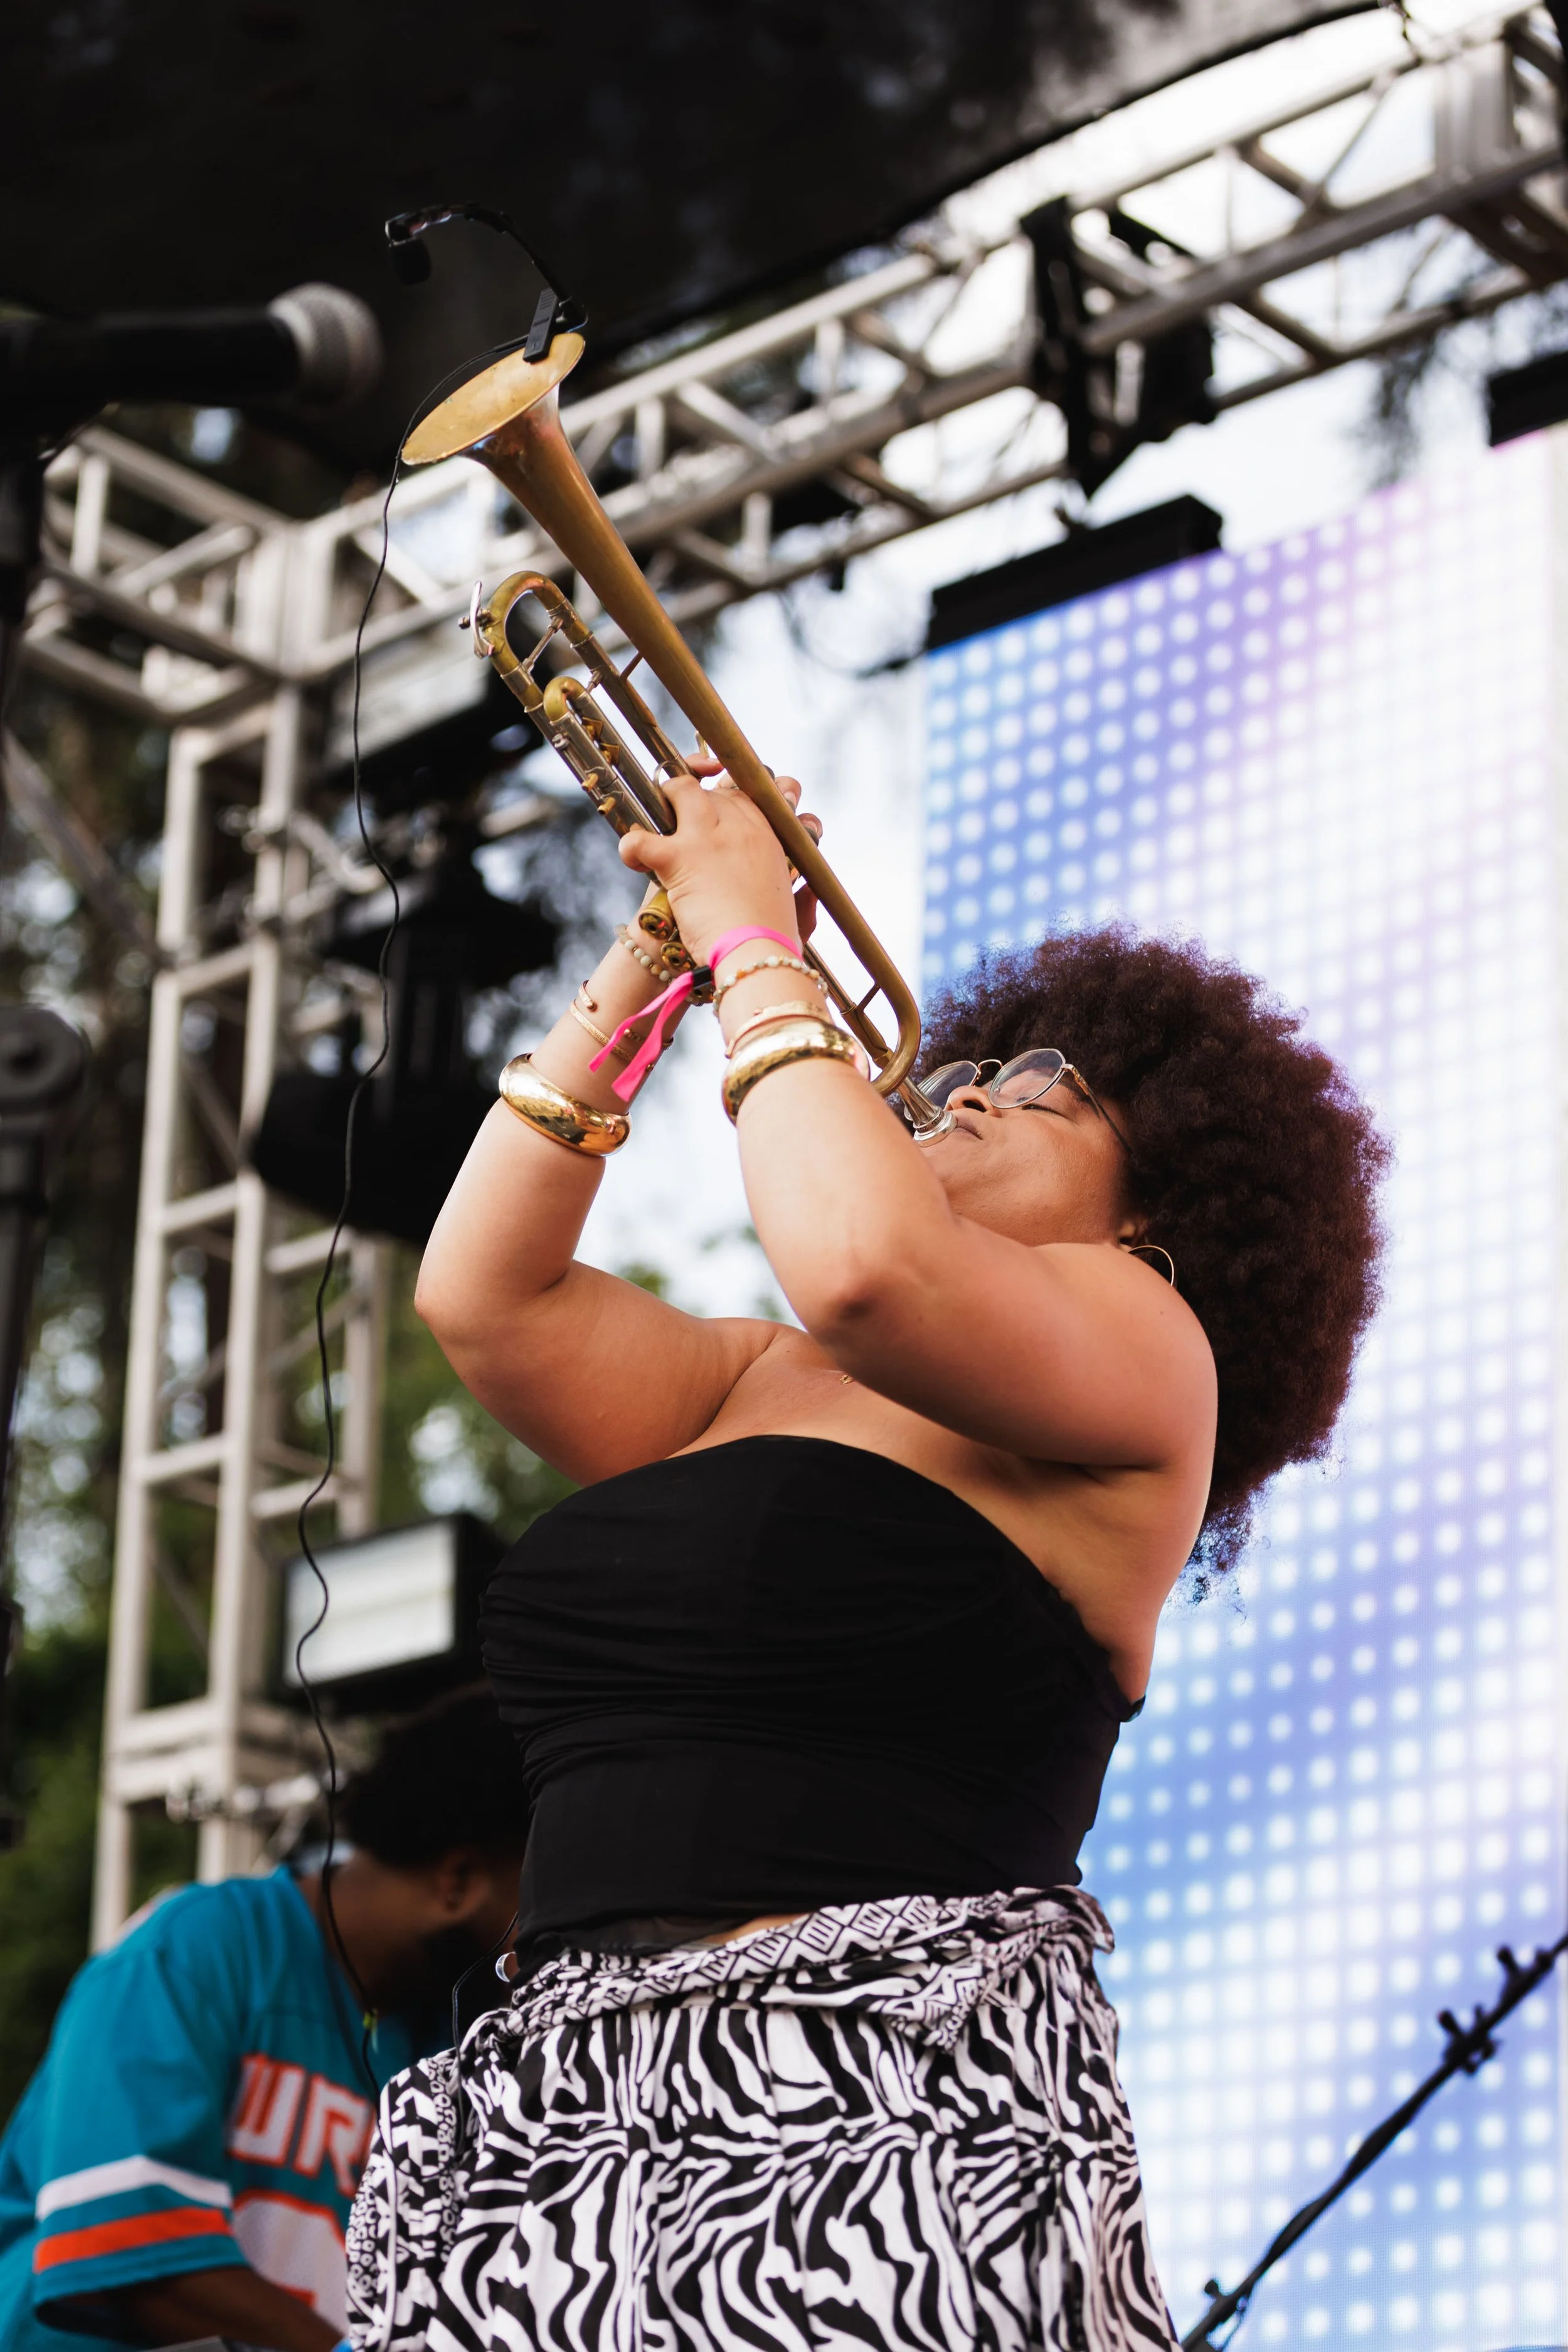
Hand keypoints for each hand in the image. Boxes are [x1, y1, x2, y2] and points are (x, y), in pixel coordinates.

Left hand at [619, 760, 820, 967]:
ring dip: (666, 797)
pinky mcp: (680, 857)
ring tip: (659, 821)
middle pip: (717, 788)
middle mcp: (741, 826)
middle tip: (686, 817)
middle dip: (701, 796)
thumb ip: (807, 900)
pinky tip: (634, 858)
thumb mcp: (801, 915)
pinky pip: (643, 838)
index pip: (752, 793)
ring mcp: (709, 837)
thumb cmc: (777, 941)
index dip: (738, 794)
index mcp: (771, 836)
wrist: (757, 955)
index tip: (728, 810)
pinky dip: (632, 846)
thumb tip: (812, 894)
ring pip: (681, 790)